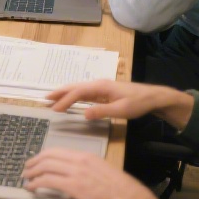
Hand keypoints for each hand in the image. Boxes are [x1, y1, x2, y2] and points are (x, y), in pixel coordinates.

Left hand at [23, 148, 162, 198]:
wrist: (127, 198)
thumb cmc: (119, 189)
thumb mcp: (102, 170)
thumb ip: (86, 168)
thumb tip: (74, 173)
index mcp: (85, 156)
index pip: (58, 151)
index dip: (43, 155)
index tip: (36, 160)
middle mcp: (78, 160)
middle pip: (48, 156)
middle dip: (34, 162)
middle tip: (27, 168)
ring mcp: (75, 172)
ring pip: (45, 166)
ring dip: (32, 172)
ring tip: (26, 178)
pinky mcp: (72, 186)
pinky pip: (48, 180)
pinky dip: (36, 183)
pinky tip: (32, 187)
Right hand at [45, 79, 193, 128]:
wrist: (153, 98)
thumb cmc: (138, 104)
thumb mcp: (121, 110)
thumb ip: (101, 111)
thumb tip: (83, 113)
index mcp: (101, 87)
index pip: (78, 93)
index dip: (65, 101)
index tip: (55, 110)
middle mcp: (99, 84)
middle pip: (75, 87)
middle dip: (60, 92)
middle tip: (45, 98)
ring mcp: (101, 87)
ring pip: (79, 89)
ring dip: (65, 93)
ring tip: (53, 99)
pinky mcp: (104, 92)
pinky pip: (85, 93)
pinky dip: (74, 96)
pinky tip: (71, 100)